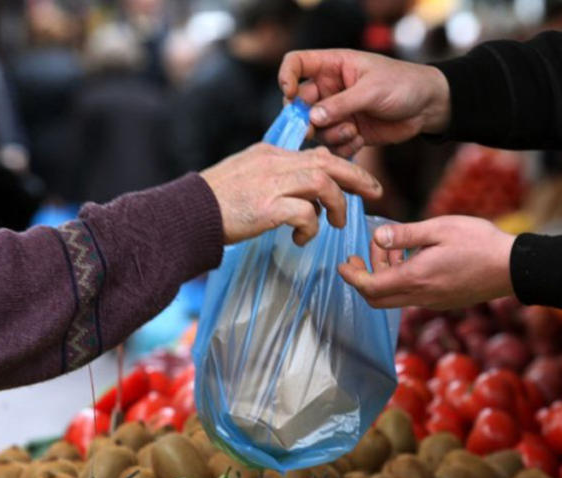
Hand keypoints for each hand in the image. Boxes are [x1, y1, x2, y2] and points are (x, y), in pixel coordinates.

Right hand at [201, 143, 381, 245]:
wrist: (185, 215)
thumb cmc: (215, 202)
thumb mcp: (247, 176)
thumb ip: (275, 177)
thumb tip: (304, 195)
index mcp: (270, 154)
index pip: (316, 153)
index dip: (343, 166)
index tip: (358, 181)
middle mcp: (274, 163)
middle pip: (328, 162)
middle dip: (357, 177)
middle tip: (375, 192)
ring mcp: (271, 184)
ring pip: (322, 184)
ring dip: (337, 206)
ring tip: (336, 224)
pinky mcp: (267, 207)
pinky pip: (305, 214)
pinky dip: (311, 228)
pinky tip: (301, 239)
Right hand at [278, 49, 450, 156]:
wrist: (428, 106)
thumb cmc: (403, 85)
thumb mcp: (372, 90)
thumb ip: (341, 104)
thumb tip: (312, 118)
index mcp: (332, 66)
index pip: (296, 64)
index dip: (286, 77)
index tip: (289, 94)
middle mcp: (331, 89)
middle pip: (300, 104)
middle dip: (306, 119)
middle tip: (314, 129)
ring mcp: (339, 112)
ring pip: (316, 129)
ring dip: (330, 134)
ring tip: (352, 132)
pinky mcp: (349, 132)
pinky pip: (333, 145)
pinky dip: (342, 147)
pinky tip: (360, 140)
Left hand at [339, 216, 515, 308]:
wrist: (513, 268)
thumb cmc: (479, 243)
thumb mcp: (439, 228)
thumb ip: (405, 235)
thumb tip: (377, 237)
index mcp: (416, 278)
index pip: (370, 287)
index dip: (351, 277)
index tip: (343, 263)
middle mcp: (421, 296)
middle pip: (377, 299)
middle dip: (363, 278)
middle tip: (362, 255)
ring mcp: (433, 302)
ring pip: (394, 297)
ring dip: (385, 276)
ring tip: (393, 248)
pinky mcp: (443, 301)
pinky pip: (412, 296)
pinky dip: (402, 280)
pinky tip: (413, 258)